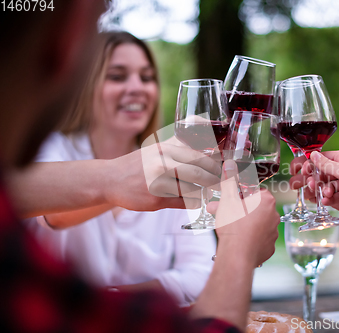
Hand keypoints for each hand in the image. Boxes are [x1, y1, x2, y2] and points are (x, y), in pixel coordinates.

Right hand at [104, 140, 220, 210]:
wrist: (109, 179)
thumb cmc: (138, 164)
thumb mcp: (157, 148)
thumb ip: (179, 144)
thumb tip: (206, 134)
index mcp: (165, 148)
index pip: (198, 152)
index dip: (214, 160)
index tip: (222, 165)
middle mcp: (162, 161)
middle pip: (199, 170)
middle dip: (213, 177)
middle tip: (219, 181)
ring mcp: (159, 181)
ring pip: (193, 187)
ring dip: (204, 191)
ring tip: (209, 191)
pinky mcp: (156, 198)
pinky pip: (184, 202)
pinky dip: (193, 202)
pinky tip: (195, 200)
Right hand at [209, 160, 279, 267]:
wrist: (237, 254)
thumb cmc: (233, 226)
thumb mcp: (227, 200)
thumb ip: (229, 181)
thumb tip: (229, 165)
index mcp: (266, 201)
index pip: (256, 192)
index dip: (243, 196)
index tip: (233, 201)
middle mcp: (274, 215)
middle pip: (257, 208)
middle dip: (242, 210)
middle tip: (228, 214)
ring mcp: (273, 232)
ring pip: (258, 224)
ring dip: (247, 224)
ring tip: (231, 228)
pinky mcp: (270, 247)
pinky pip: (260, 239)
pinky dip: (251, 239)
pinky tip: (239, 240)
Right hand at [289, 150, 338, 219]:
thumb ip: (325, 164)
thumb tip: (312, 155)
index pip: (320, 159)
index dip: (309, 165)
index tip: (301, 171)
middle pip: (321, 174)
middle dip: (312, 179)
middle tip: (306, 185)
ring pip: (326, 186)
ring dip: (320, 190)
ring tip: (320, 193)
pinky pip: (333, 197)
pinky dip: (328, 199)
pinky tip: (325, 200)